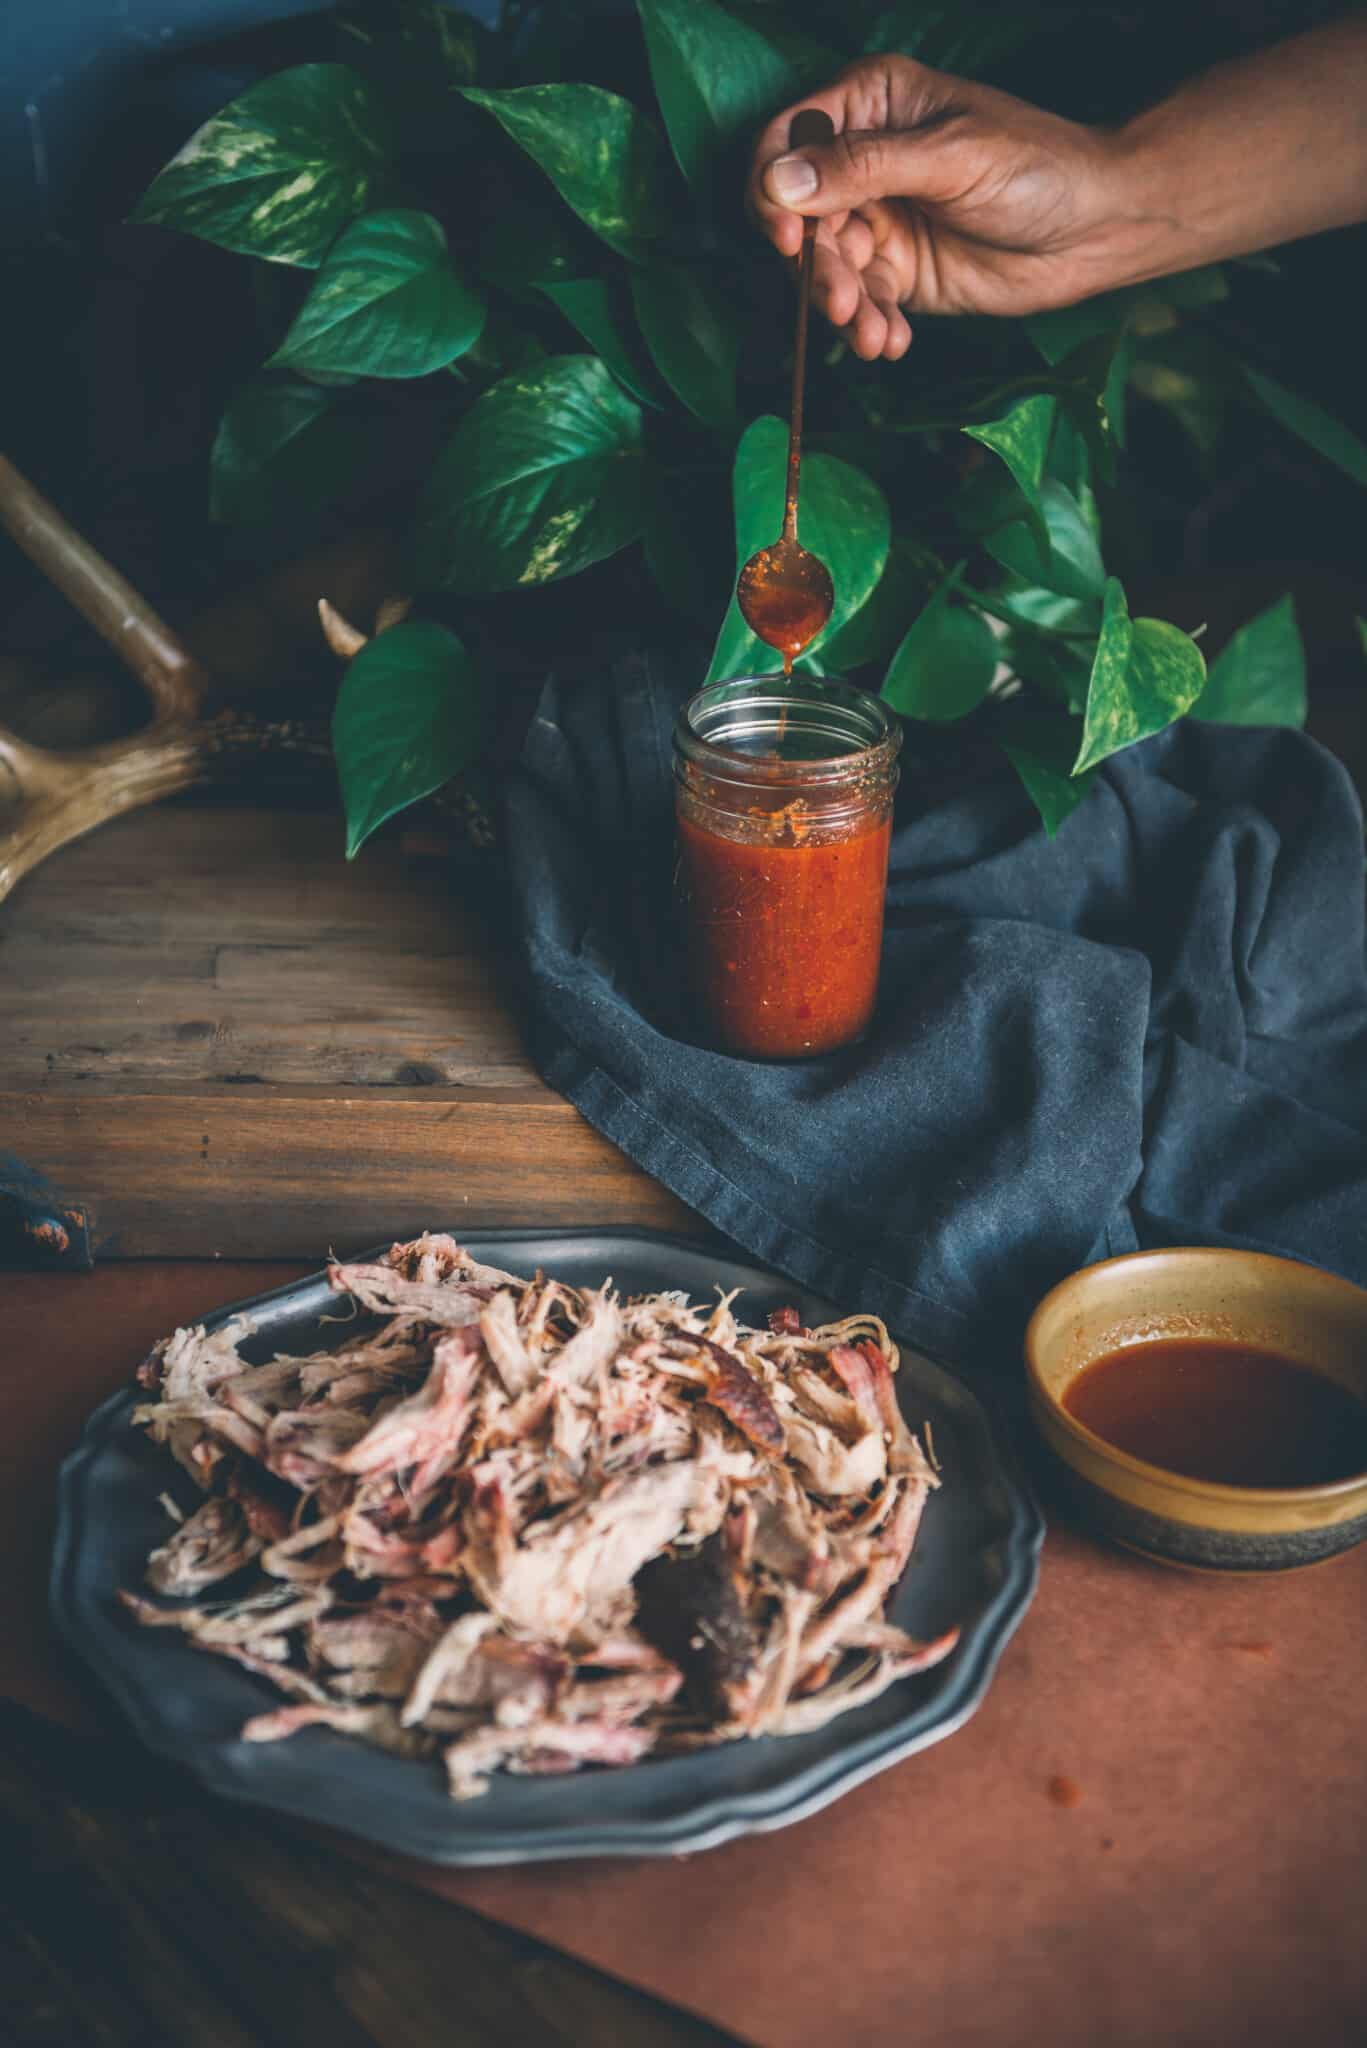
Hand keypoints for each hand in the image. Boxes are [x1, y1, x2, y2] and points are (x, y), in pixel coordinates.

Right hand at [748, 56, 1123, 358]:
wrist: (1094, 229)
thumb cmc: (1036, 166)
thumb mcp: (948, 157)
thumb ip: (863, 167)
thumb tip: (780, 181)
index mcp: (870, 103)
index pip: (786, 140)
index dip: (773, 192)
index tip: (787, 241)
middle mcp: (862, 160)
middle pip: (799, 218)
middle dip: (816, 269)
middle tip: (842, 305)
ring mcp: (878, 218)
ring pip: (825, 269)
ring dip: (842, 308)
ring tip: (874, 335)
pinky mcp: (897, 271)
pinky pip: (861, 303)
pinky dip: (870, 327)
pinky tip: (892, 342)